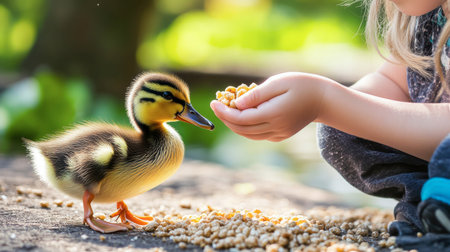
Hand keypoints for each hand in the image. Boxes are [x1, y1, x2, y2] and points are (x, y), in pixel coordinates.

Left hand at [210, 72, 329, 140]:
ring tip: (225, 110)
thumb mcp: (278, 83)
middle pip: (242, 129)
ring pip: (248, 135)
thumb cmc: (301, 85)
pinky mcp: (281, 135)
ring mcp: (279, 134)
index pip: (241, 119)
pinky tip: (241, 115)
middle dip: (225, 118)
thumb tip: (237, 103)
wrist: (323, 99)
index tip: (213, 102)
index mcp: (274, 114)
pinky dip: (246, 128)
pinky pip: (258, 135)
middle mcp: (275, 128)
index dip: (224, 112)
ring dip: (234, 124)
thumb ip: (256, 95)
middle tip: (216, 105)